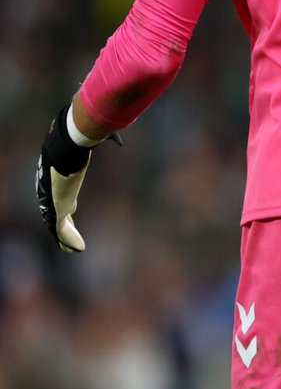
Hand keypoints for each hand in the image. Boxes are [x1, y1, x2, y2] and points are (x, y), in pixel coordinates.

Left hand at [36, 105, 98, 251]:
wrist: (67, 147)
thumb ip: (106, 142)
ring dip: (66, 238)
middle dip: (64, 225)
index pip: (62, 195)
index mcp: (61, 179)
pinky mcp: (55, 210)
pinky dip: (69, 241)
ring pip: (58, 226)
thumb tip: (120, 139)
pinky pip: (61, 231)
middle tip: (69, 234)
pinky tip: (78, 249)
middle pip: (58, 213)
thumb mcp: (94, 145)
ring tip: (72, 249)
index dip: (67, 204)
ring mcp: (53, 202)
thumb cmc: (79, 144)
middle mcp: (55, 192)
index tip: (72, 208)